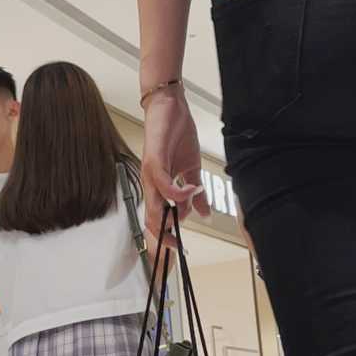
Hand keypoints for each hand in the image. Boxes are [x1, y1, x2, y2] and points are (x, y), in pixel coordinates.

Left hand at [141, 87, 210, 238]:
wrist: (170, 107)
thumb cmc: (177, 135)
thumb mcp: (192, 168)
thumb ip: (197, 193)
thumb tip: (205, 213)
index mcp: (159, 187)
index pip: (158, 219)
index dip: (165, 236)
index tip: (178, 248)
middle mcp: (151, 183)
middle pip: (152, 219)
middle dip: (165, 236)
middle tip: (177, 245)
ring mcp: (151, 173)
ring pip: (155, 206)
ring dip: (171, 217)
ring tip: (186, 217)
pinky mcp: (154, 161)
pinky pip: (164, 184)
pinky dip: (179, 192)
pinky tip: (192, 189)